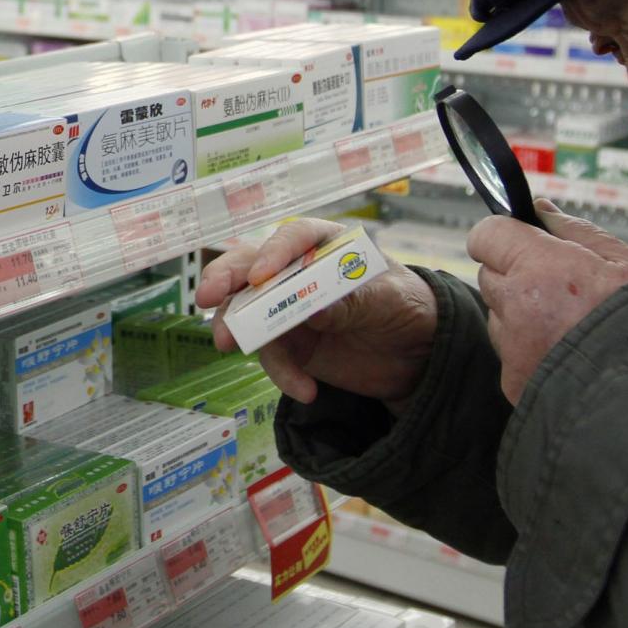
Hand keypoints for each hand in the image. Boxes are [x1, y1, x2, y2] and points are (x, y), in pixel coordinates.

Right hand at [196, 217, 437, 413]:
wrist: (421, 357)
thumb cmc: (409, 307)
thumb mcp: (387, 300)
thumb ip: (349, 302)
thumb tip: (310, 308)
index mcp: (327, 243)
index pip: (295, 237)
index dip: (274, 252)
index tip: (260, 276)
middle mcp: (300, 271)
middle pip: (252, 267)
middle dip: (225, 279)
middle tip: (205, 297)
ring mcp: (291, 309)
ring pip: (249, 311)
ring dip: (237, 328)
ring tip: (229, 345)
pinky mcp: (292, 345)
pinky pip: (272, 355)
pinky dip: (282, 373)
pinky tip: (306, 390)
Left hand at [466, 200, 627, 404]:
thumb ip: (576, 231)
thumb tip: (540, 209)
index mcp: (540, 268)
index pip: (486, 235)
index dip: (505, 235)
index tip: (523, 242)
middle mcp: (517, 308)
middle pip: (490, 276)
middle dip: (515, 275)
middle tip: (559, 288)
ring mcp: (514, 350)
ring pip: (498, 317)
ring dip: (520, 315)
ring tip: (570, 327)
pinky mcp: (515, 384)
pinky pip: (510, 355)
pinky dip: (530, 352)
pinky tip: (568, 355)